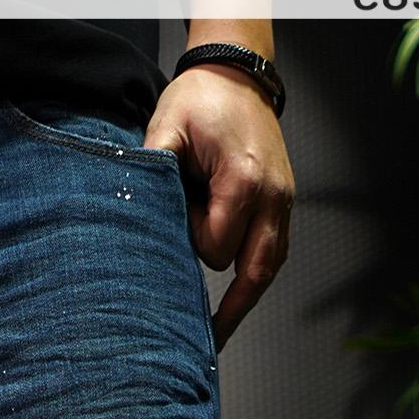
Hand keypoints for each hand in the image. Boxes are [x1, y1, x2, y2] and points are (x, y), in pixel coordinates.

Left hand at [143, 64, 293, 354]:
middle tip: (204, 342)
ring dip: (245, 298)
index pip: (215, 247)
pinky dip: (255, 277)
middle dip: (228, 304)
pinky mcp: (284, 205)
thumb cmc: (202, 99)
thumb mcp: (167, 125)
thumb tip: (133, 215)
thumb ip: (152, 170)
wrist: (238, 75)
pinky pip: (274, 255)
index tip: (174, 226)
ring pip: (269, 270)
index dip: (190, 245)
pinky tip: (237, 303)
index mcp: (244, 180)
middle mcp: (273, 197)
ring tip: (220, 334)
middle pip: (252, 274)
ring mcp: (284, 203)